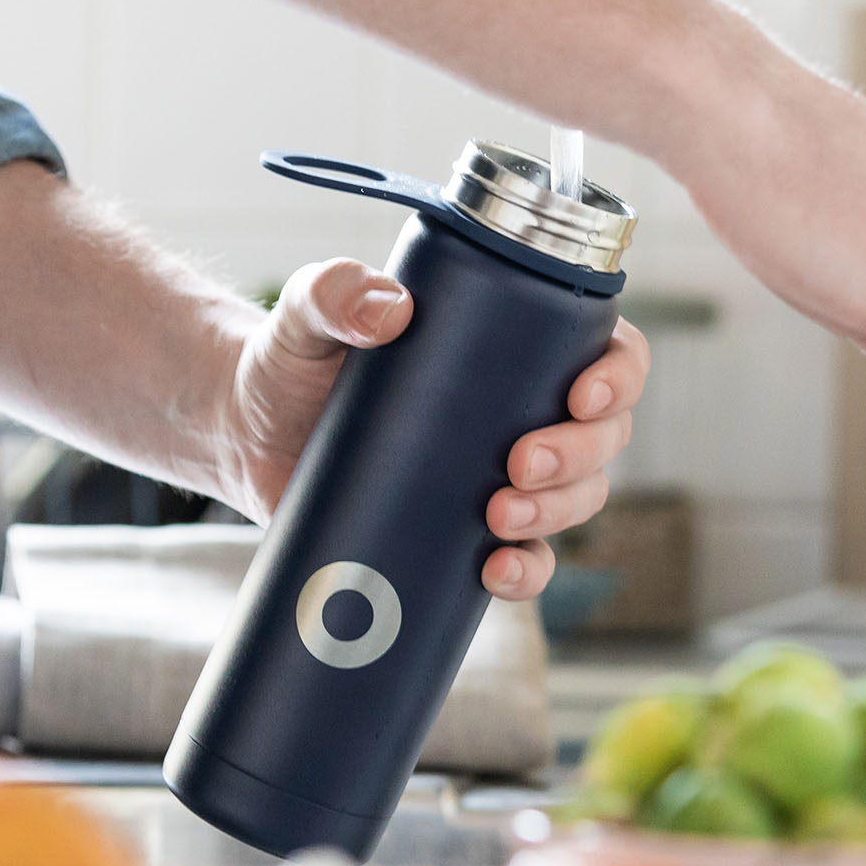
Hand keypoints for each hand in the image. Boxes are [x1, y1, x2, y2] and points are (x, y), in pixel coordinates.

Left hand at [212, 258, 649, 601]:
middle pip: (604, 437)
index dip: (619, 376)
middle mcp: (524, 410)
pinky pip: (526, 561)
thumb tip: (387, 309)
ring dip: (558, 513)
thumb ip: (333, 292)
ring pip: (578, 500)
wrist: (246, 433)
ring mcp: (501, 476)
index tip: (581, 395)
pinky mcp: (466, 533)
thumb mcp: (306, 313)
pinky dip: (526, 573)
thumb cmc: (291, 358)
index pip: (607, 350)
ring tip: (497, 517)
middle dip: (580, 455)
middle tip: (519, 463)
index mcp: (515, 344)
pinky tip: (494, 573)